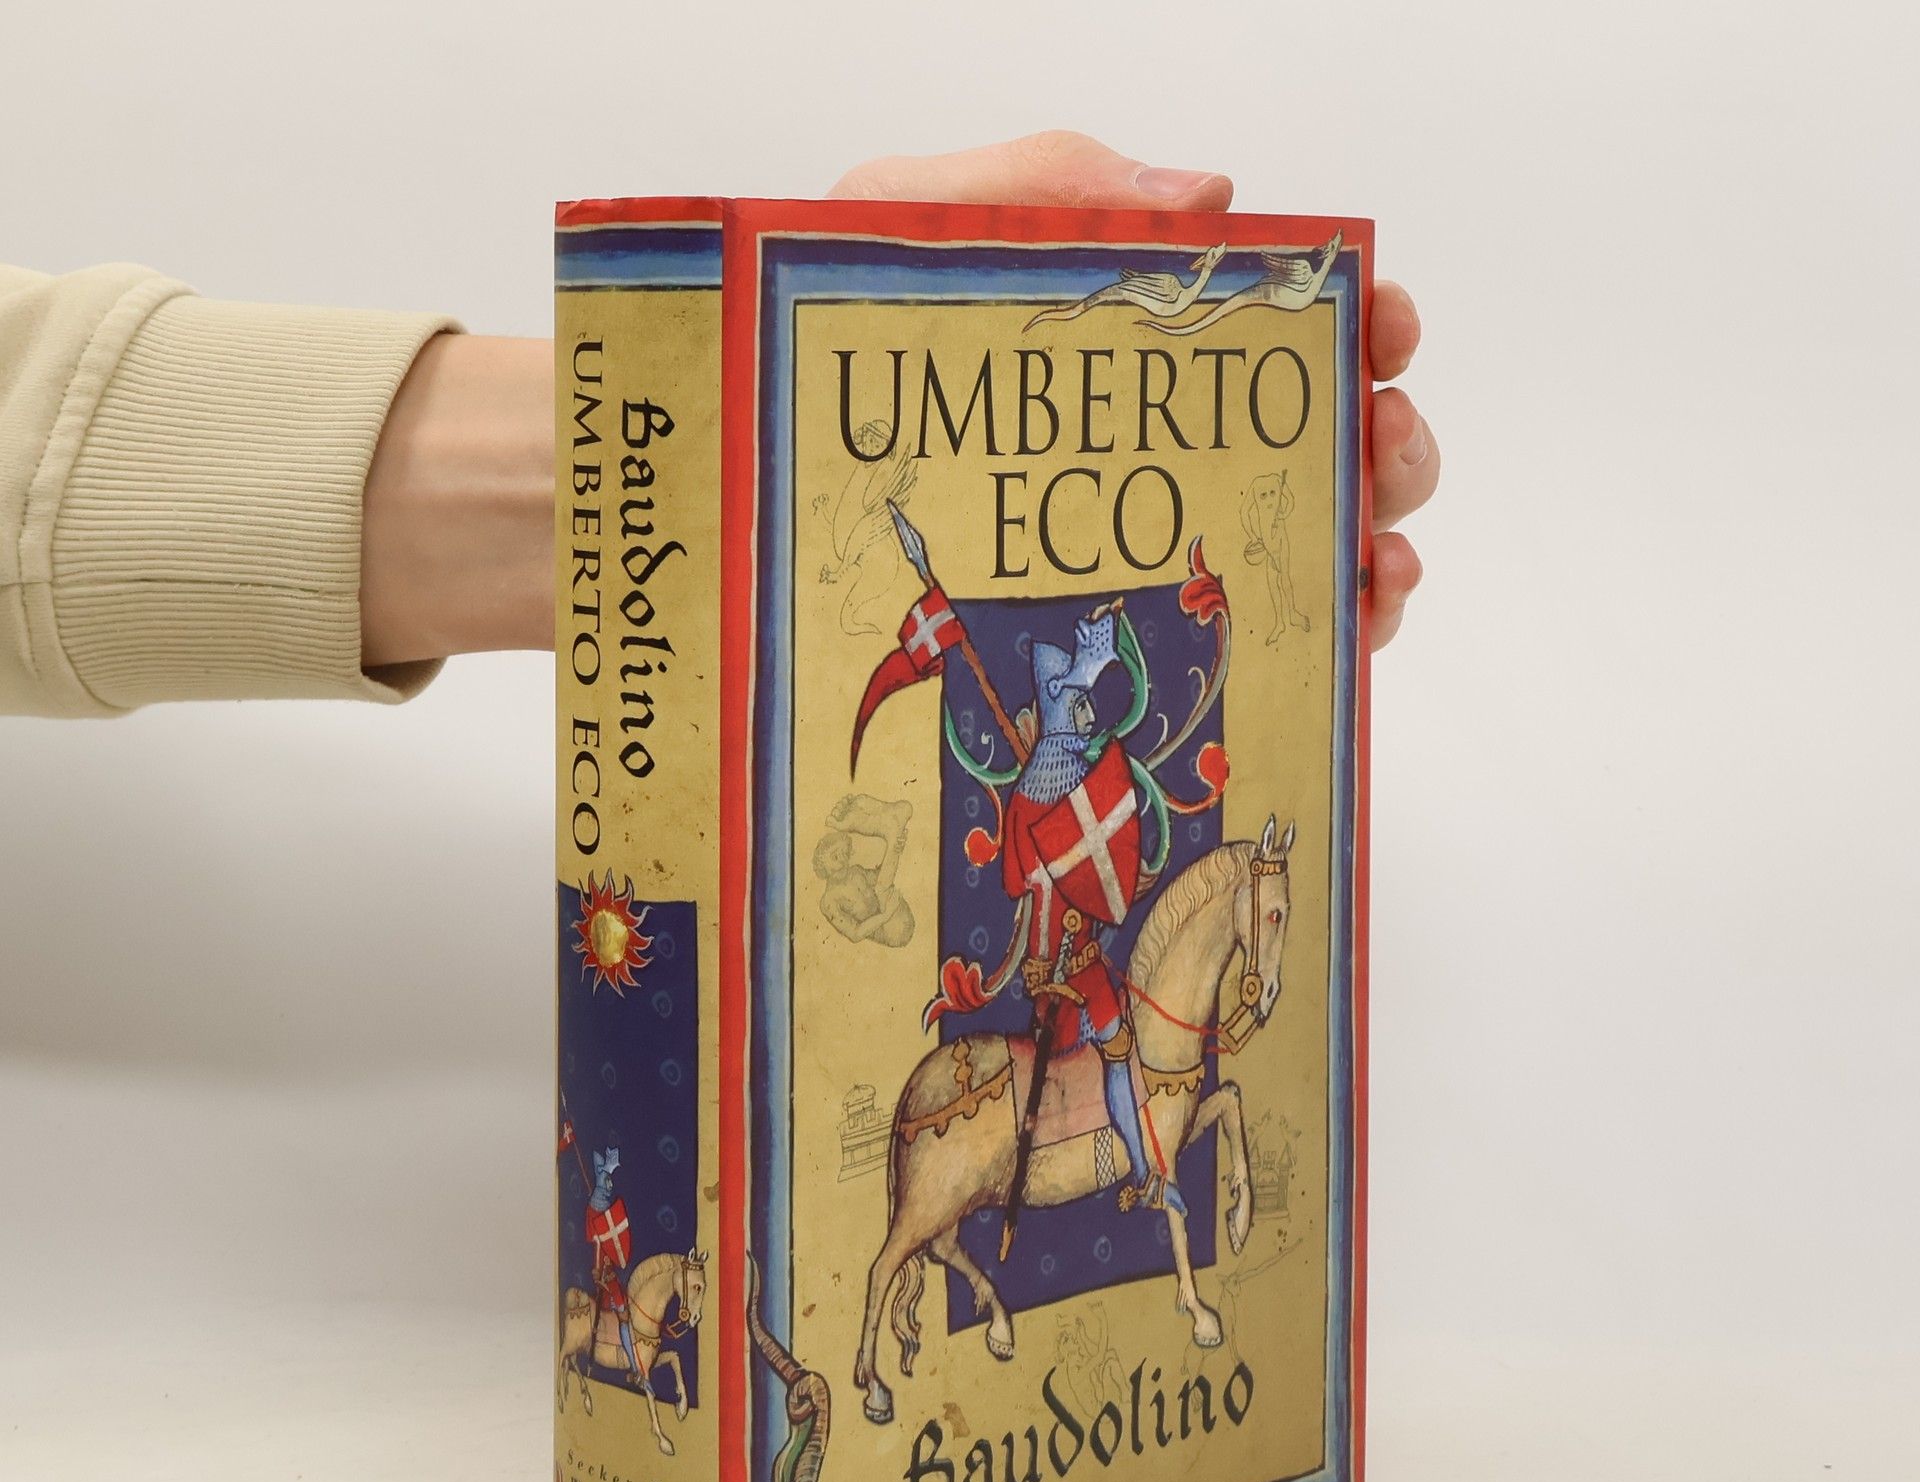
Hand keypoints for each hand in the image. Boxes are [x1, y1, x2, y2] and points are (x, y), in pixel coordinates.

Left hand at [832, 131, 1435, 649]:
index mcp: (1123, 339)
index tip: (1381, 326)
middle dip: (1378, 436)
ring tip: (1375, 547)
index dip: (1350, 320)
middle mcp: (1151, 438)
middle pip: (1311, 434)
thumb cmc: (820, 341)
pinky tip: (1348, 622)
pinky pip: (1248, 634)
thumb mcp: (916, 222)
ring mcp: (1140, 535)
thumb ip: (1053, 180)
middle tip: (1381, 440)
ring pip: (1299, 539)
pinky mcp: (1117, 630)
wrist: (740, 457)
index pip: (1270, 324)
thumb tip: (1210, 193)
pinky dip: (1325, 627)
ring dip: (1366, 536)